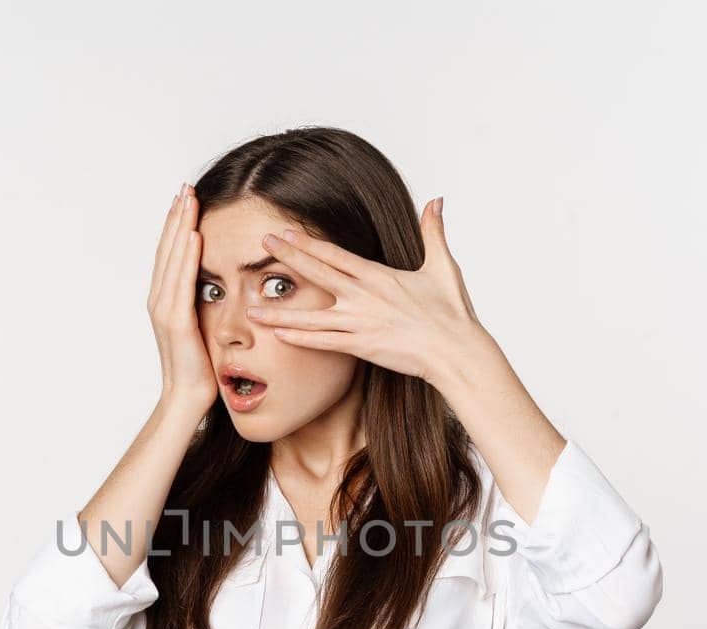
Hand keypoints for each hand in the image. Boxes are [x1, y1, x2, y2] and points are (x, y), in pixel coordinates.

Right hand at [147, 184, 216, 408]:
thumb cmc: (198, 368)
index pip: (170, 254)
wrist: (186, 398)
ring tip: (188, 200)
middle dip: (175, 217)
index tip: (186, 200)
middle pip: (166, 248)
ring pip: (171, 258)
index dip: (176, 225)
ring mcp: (164, 309)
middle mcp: (159, 300)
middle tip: (185, 187)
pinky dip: (186, 257)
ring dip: (179, 227)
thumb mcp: (202, 327)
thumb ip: (203, 303)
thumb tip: (217, 284)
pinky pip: (181, 282)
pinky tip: (193, 235)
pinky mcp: (175, 321)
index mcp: (165, 300)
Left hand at [242, 197, 493, 383]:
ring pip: (311, 315)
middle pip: (318, 273)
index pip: (335, 255)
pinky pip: (325, 342)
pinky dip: (301, 338)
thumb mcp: (443, 266)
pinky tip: (278, 334)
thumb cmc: (452, 312)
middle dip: (287, 258)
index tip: (285, 233)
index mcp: (379, 275)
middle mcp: (365, 295)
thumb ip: (433, 232)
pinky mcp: (362, 346)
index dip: (307, 243)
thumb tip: (436, 201)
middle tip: (261, 245)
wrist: (456, 350)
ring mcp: (361, 322)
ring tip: (250, 307)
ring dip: (279, 311)